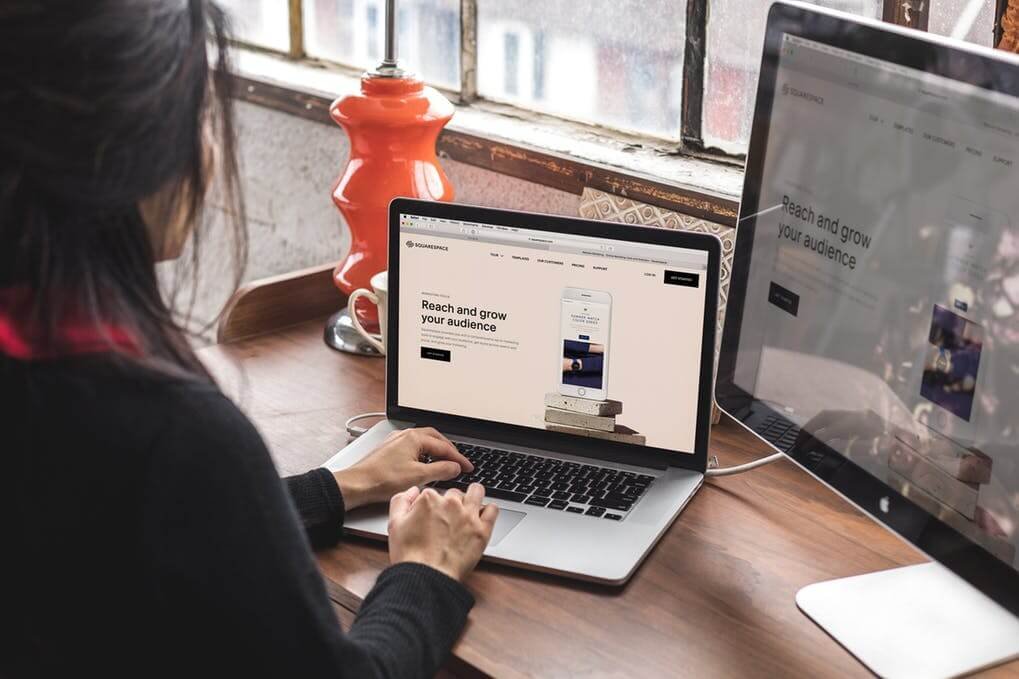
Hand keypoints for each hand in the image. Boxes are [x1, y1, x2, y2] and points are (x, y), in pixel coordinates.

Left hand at [333, 428, 473, 509]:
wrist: (357, 484)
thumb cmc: (382, 479)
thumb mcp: (418, 476)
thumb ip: (441, 470)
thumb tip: (455, 467)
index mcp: (414, 438)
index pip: (444, 446)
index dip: (458, 458)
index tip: (468, 467)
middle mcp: (405, 435)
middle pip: (435, 438)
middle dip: (448, 450)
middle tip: (458, 462)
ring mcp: (396, 441)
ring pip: (423, 442)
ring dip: (436, 451)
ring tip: (444, 463)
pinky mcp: (389, 450)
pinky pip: (412, 447)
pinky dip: (423, 454)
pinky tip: (423, 465)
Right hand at [388, 483, 498, 581]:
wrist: (426, 577)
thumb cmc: (410, 555)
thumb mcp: (394, 524)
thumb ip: (401, 501)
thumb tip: (413, 491)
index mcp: (429, 499)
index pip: (433, 492)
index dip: (431, 504)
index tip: (431, 516)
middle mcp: (450, 503)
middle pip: (454, 493)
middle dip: (451, 503)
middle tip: (448, 519)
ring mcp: (468, 515)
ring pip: (476, 492)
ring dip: (473, 496)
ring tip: (469, 508)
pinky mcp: (482, 530)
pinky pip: (493, 509)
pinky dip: (489, 510)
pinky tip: (482, 516)